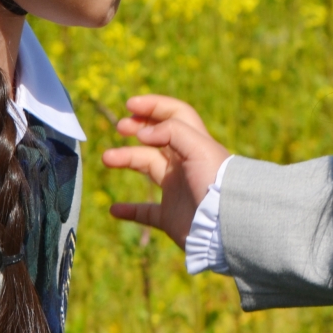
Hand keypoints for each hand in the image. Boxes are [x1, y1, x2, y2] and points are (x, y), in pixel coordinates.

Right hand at [103, 95, 231, 249]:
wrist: (225, 227)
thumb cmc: (216, 183)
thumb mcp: (199, 149)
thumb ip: (172, 132)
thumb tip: (143, 133)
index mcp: (195, 144)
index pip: (175, 114)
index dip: (154, 106)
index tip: (131, 105)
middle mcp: (185, 163)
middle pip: (156, 138)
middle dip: (137, 128)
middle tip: (120, 127)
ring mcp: (177, 189)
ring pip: (146, 167)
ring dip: (125, 159)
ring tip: (107, 158)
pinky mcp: (171, 216)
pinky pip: (145, 212)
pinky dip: (129, 210)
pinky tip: (114, 210)